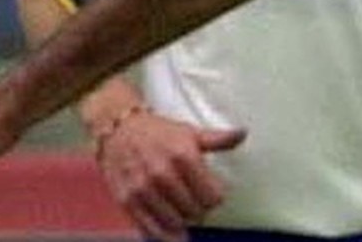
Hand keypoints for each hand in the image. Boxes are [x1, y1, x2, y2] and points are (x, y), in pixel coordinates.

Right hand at [94, 110, 244, 241]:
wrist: (119, 130)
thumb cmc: (159, 133)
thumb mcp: (190, 132)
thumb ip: (218, 139)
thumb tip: (242, 134)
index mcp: (183, 156)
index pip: (211, 196)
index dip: (215, 198)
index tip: (213, 195)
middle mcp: (162, 174)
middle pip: (194, 211)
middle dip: (200, 210)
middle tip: (197, 204)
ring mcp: (143, 189)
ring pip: (174, 222)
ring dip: (183, 222)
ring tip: (185, 213)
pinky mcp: (127, 201)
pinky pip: (150, 228)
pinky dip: (164, 235)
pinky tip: (173, 234)